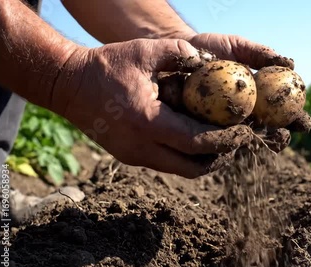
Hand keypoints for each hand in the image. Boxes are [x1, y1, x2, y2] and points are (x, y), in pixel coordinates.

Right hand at [51, 39, 253, 178]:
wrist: (67, 85)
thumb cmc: (105, 66)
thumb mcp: (143, 52)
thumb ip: (180, 52)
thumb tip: (211, 61)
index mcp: (146, 122)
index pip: (196, 142)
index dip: (224, 141)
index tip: (243, 133)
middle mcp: (140, 147)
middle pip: (192, 168)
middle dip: (218, 158)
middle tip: (235, 142)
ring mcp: (133, 155)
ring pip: (180, 169)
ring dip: (202, 160)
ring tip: (221, 142)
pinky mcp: (129, 156)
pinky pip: (166, 163)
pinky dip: (185, 156)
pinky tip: (195, 138)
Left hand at [186, 33, 310, 150]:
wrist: (179, 54)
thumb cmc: (212, 48)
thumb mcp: (238, 47)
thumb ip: (261, 54)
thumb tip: (291, 64)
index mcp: (261, 98)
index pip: (285, 112)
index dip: (298, 119)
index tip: (304, 122)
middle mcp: (247, 114)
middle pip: (270, 131)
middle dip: (280, 138)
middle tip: (283, 136)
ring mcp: (227, 125)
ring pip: (245, 141)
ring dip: (255, 144)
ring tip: (261, 143)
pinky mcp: (205, 130)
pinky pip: (217, 140)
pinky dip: (226, 143)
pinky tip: (232, 143)